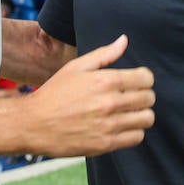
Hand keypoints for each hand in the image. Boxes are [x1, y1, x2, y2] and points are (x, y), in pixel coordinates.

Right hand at [21, 35, 154, 156]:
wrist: (33, 124)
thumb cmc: (54, 93)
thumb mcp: (76, 67)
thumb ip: (104, 54)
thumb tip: (124, 40)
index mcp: (105, 81)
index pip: (146, 78)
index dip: (144, 78)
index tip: (136, 81)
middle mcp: (109, 103)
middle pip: (149, 98)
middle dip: (144, 95)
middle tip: (132, 97)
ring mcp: (108, 125)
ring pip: (147, 119)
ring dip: (141, 114)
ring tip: (129, 112)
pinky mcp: (105, 144)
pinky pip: (136, 137)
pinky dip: (134, 131)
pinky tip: (123, 126)